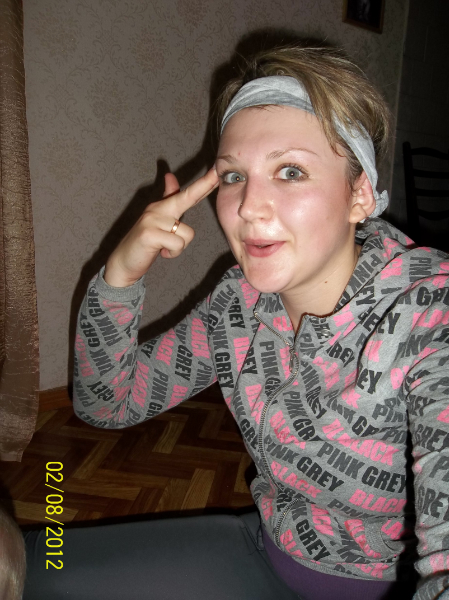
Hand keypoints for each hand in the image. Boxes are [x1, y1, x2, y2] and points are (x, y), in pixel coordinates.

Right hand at [104, 167, 218, 286]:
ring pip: (187, 233)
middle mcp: (157, 209)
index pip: (187, 193)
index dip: (204, 182)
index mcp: (163, 206)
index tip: (216, 169)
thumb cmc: (145, 243)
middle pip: (188, 197)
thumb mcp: (158, 220)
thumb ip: (167, 199)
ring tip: (165, 247)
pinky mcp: (149, 234)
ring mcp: (152, 220)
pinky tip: (161, 253)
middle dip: (204, 185)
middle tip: (216, 171)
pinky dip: (172, 253)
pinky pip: (177, 244)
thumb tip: (170, 176)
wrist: (123, 262)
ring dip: (179, 247)